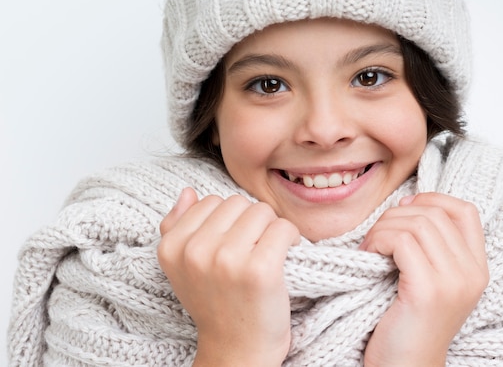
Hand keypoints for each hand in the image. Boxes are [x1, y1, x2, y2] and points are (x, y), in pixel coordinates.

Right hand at [157, 188, 300, 366]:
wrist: (237, 350)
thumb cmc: (215, 304)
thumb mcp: (182, 268)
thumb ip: (177, 226)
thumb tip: (187, 191)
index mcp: (172, 247)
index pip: (210, 201)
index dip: (228, 221)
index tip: (233, 245)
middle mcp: (195, 252)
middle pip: (238, 203)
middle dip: (251, 222)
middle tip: (254, 249)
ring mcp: (227, 260)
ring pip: (262, 211)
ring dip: (271, 229)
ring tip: (268, 253)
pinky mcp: (259, 270)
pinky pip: (283, 228)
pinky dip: (291, 238)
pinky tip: (285, 256)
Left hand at [359, 193, 488, 366]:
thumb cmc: (407, 324)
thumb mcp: (429, 280)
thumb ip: (430, 247)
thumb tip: (406, 203)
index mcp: (477, 269)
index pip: (466, 210)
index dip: (433, 199)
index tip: (404, 209)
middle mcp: (472, 274)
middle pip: (434, 213)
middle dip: (396, 215)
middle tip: (376, 236)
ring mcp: (453, 282)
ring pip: (415, 223)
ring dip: (382, 228)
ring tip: (370, 249)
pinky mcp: (428, 290)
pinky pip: (400, 241)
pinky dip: (377, 241)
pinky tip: (368, 257)